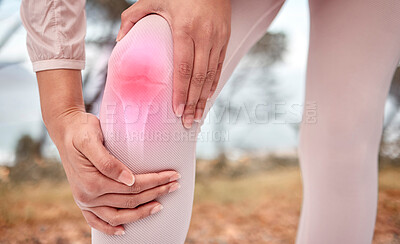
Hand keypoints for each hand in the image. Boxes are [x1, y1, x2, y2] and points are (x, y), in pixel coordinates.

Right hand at [50, 111, 180, 234]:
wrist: (65, 130)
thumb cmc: (82, 131)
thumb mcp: (91, 140)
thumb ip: (108, 162)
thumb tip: (129, 180)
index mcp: (92, 181)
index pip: (134, 186)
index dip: (156, 182)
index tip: (173, 175)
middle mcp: (88, 196)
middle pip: (130, 200)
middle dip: (156, 193)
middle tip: (175, 185)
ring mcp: (85, 201)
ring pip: (118, 215)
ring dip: (141, 212)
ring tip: (160, 206)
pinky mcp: (83, 202)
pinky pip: (97, 222)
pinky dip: (110, 228)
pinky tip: (124, 230)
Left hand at [117, 0, 231, 127]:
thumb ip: (133, 17)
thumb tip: (119, 39)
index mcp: (183, 28)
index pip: (183, 68)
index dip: (181, 92)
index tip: (177, 111)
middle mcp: (203, 36)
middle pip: (198, 77)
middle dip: (193, 102)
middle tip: (187, 121)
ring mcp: (216, 38)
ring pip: (211, 75)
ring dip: (204, 98)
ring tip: (198, 116)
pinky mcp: (225, 38)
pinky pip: (219, 66)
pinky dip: (213, 84)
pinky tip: (208, 97)